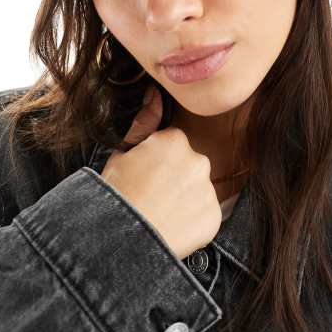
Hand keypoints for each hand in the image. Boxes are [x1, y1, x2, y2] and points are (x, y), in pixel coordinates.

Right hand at [101, 86, 221, 259]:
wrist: (121, 238)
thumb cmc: (117, 193)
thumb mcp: (122, 153)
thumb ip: (143, 122)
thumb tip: (155, 93)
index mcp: (175, 141)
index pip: (173, 146)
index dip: (157, 163)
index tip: (145, 178)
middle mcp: (198, 161)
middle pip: (189, 166)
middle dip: (176, 179)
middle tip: (153, 198)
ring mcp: (208, 189)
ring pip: (198, 191)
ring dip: (185, 200)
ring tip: (162, 215)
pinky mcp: (214, 217)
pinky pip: (206, 215)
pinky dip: (193, 222)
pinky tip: (173, 227)